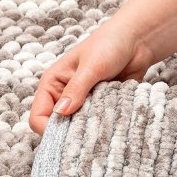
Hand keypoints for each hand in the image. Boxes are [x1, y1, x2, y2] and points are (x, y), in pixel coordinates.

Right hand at [28, 17, 154, 135]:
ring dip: (88, 131)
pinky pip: (97, 125)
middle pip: (57, 127)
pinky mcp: (100, 108)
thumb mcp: (92, 66)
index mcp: (53, 84)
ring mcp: (83, 104)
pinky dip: (102, 128)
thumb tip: (60, 113)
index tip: (66, 138)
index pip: (39, 116)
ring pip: (77, 129)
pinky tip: (112, 124)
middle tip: (87, 135)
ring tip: (102, 128)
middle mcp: (64, 97)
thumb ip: (76, 89)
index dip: (48, 129)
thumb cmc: (110, 43)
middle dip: (69, 134)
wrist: (138, 39)